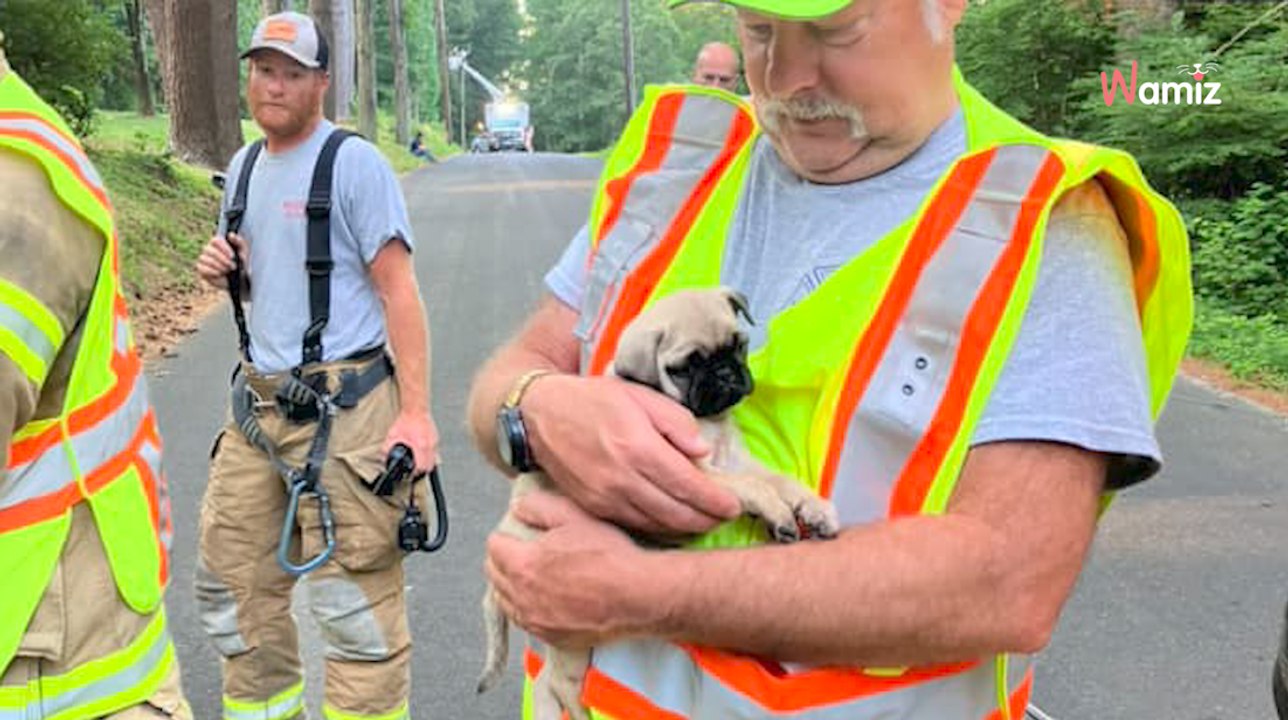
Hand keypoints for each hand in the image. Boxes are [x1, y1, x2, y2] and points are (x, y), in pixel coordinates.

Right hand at [195, 232, 248, 289]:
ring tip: (227, 270)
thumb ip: (240, 242)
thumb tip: (230, 235)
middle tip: (232, 266)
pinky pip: (202, 268)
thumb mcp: (244, 253)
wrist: (238, 281)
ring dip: (218, 265)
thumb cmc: (241, 265)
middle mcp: (209, 250)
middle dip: (222, 259)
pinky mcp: (201, 269)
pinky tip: (220, 274)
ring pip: (204, 258)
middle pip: (208, 249)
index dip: (223, 247)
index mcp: (218, 244)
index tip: (232, 256)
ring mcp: (203, 259)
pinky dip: (212, 271)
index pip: (214, 240)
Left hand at [383, 409, 438, 472]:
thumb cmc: (406, 421)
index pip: (421, 467)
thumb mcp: (392, 436)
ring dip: (426, 464)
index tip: (410, 473)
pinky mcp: (436, 439)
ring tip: (418, 463)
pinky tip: (422, 454)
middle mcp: (430, 445)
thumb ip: (387, 449)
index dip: (415, 473)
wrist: (415, 410)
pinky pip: (434, 453)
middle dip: (422, 471)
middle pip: (430, 467)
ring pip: (434, 461)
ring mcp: (434, 442)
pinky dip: (429, 456)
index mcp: (420, 446)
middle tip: (414, 470)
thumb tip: (384, 459)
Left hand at [485, 491, 661, 647]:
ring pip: (506, 602)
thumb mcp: (574, 515)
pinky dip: (529, 609)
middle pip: (494, 575)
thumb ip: (539, 507)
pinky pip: (527, 622)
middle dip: (504, 561)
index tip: (517, 533)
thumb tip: (519, 508)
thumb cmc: (609, 556)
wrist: (639, 595)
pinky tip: (545, 599)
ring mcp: (537, 621)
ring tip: (531, 576)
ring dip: (513, 586)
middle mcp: (523, 597)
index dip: (506, 535)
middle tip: (521, 551)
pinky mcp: (553, 638)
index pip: (494, 546)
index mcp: (524, 564)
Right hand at [523, 374, 739, 535]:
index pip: (687, 484)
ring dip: (684, 528)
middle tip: (725, 518)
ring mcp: (604, 497)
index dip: (715, 500)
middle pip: (675, 512)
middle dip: (706, 520)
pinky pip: (633, 524)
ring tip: (704, 522)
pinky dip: (658, 528)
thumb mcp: (638, 395)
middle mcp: (621, 478)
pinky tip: (672, 522)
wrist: (537, 415)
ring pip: (655, 525)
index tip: (733, 505)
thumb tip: (703, 451)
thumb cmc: (591, 400)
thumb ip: (675, 420)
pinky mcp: (592, 508)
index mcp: (637, 446)